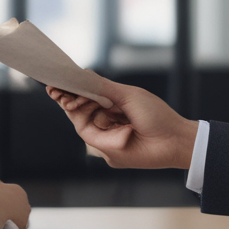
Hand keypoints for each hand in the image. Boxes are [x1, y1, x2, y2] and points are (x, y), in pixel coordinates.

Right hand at [46, 78, 197, 169]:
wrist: (174, 140)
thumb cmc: (156, 115)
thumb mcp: (128, 96)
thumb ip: (102, 87)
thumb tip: (82, 73)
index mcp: (111, 105)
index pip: (84, 98)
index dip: (69, 93)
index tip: (54, 86)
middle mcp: (107, 122)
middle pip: (79, 113)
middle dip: (70, 102)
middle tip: (61, 95)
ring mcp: (107, 140)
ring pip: (85, 128)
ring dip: (89, 115)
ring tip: (90, 106)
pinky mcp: (111, 155)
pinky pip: (97, 143)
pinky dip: (106, 136)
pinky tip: (123, 132)